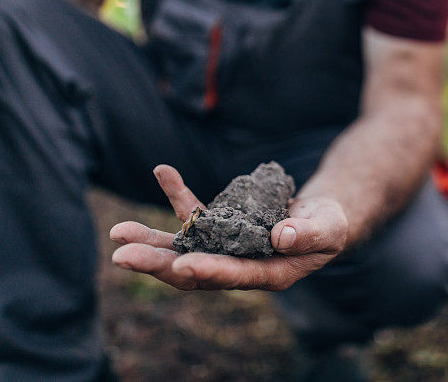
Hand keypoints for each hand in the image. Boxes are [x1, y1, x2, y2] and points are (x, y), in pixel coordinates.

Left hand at [109, 165, 348, 290]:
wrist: (322, 215)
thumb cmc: (330, 224)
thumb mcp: (329, 228)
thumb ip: (309, 234)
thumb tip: (281, 236)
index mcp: (268, 273)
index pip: (234, 276)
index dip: (209, 271)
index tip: (182, 266)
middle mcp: (240, 265)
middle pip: (194, 270)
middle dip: (157, 263)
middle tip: (122, 255)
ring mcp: (226, 246)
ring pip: (184, 247)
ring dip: (151, 240)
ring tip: (118, 232)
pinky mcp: (222, 226)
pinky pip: (195, 211)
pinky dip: (178, 194)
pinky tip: (163, 171)